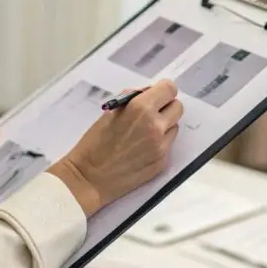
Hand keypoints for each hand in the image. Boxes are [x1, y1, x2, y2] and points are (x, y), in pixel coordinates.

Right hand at [49, 80, 183, 215]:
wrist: (88, 178)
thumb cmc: (94, 143)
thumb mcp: (110, 112)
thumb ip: (132, 99)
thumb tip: (149, 94)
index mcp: (141, 108)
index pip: (169, 89)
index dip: (163, 91)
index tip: (157, 95)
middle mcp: (156, 126)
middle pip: (178, 107)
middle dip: (166, 107)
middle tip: (151, 114)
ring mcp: (161, 146)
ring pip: (174, 127)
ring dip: (163, 126)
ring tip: (143, 134)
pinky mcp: (162, 162)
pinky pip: (168, 145)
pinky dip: (159, 144)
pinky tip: (141, 150)